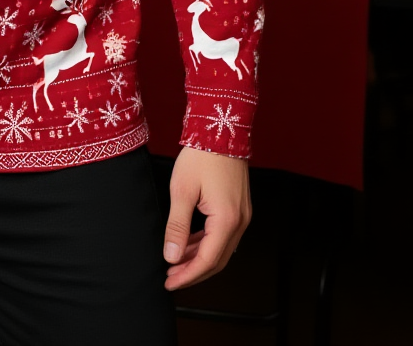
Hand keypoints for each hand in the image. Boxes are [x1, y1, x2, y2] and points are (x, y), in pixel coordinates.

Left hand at [163, 147, 250, 290]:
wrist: (220, 130)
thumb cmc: (202, 156)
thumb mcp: (182, 190)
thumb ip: (177, 226)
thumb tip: (172, 255)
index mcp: (227, 219)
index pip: (208, 260)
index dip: (188, 275)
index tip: (170, 282)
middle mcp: (240, 221)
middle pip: (217, 260)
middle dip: (193, 271)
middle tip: (171, 277)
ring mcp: (242, 215)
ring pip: (221, 249)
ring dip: (199, 258)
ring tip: (176, 261)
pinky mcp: (239, 208)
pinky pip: (223, 235)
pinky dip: (207, 243)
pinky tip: (190, 243)